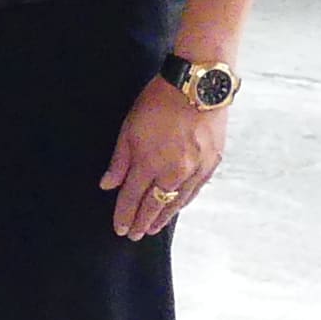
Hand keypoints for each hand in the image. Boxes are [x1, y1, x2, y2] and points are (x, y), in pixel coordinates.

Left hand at [98, 77, 225, 240]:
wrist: (198, 84)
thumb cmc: (160, 100)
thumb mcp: (130, 127)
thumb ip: (120, 160)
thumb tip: (108, 184)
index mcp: (149, 163)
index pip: (132, 198)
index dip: (124, 215)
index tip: (120, 228)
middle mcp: (173, 172)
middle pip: (155, 205)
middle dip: (142, 222)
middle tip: (135, 235)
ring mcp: (195, 170)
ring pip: (177, 202)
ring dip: (163, 217)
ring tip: (154, 227)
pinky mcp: (211, 163)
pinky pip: (194, 191)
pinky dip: (183, 202)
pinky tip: (177, 207)